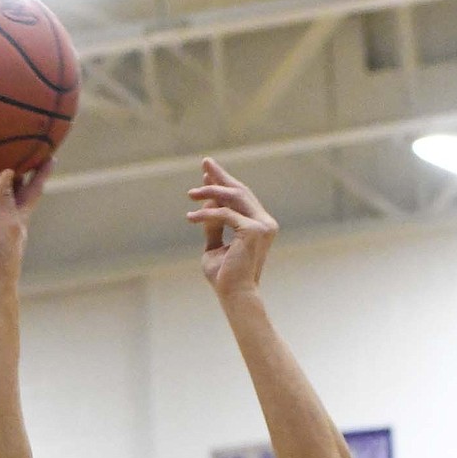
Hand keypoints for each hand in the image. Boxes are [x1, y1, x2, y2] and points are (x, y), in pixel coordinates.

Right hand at [0, 162, 52, 300]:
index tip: (49, 154)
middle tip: (9, 147)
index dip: (41, 174)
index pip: (32, 191)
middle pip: (7, 191)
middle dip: (10, 173)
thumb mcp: (9, 225)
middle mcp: (1, 220)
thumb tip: (6, 171)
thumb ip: (6, 199)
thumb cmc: (4, 260)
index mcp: (18, 218)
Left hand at [186, 157, 277, 300]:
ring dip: (210, 191)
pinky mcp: (253, 230)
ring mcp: (262, 225)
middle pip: (240, 191)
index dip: (225, 182)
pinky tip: (190, 217)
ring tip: (190, 193)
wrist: (233, 295)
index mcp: (261, 225)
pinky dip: (206, 213)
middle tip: (205, 162)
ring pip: (233, 198)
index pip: (242, 198)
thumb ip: (213, 226)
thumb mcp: (215, 246)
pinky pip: (224, 214)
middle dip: (221, 176)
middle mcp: (266, 222)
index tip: (208, 171)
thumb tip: (205, 205)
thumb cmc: (225, 277)